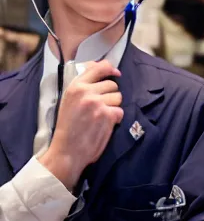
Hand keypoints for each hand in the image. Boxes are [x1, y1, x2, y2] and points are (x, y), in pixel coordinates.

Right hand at [39, 60, 122, 190]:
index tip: (115, 73)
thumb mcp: (69, 100)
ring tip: (102, 116)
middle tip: (101, 107)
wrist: (66, 152)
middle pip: (112, 84)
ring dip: (113, 106)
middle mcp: (86, 92)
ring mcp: (97, 103)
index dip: (110, 69)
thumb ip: (84, 85)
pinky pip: (120, 111)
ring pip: (118, 97)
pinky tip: (105, 125)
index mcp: (75, 86)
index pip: (99, 67)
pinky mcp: (106, 115)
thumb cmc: (68, 127)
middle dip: (110, 95)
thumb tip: (102, 68)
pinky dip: (115, 118)